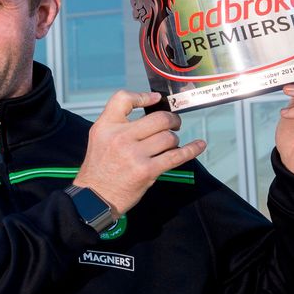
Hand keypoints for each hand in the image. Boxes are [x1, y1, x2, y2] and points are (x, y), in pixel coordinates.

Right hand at [74, 90, 206, 216]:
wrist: (95, 197)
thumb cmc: (99, 167)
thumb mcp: (99, 137)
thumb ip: (117, 122)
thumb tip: (149, 108)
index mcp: (106, 126)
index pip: (123, 99)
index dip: (143, 96)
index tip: (156, 99)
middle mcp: (120, 137)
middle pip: (158, 118)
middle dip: (172, 120)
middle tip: (174, 124)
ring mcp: (134, 154)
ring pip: (169, 137)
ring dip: (174, 139)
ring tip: (170, 143)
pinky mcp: (147, 171)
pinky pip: (176, 156)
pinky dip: (191, 149)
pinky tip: (198, 145)